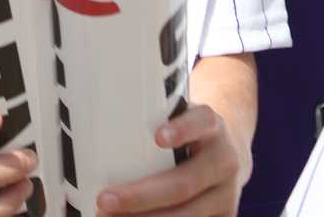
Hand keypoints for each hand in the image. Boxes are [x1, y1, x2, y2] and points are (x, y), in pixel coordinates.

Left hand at [97, 102, 247, 216]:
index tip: (158, 136)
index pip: (202, 122)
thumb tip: (97, 126)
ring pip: (186, 215)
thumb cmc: (188, 133)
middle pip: (184, 183)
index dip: (182, 129)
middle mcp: (225, 161)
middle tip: (104, 200)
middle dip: (141, 196)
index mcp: (213, 126)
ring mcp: (227, 195)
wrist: (226, 153)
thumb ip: (155, 119)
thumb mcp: (182, 116)